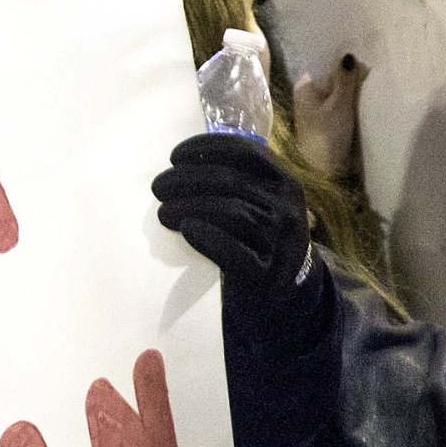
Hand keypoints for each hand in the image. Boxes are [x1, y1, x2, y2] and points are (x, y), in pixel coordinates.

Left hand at [153, 133, 327, 347]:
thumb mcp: (261, 206)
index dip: (208, 148)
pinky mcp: (265, 274)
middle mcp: (288, 209)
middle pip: (231, 182)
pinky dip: (206, 236)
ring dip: (188, 207)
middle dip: (186, 179)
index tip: (175, 156)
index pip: (247, 153)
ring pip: (230, 212)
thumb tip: (183, 163)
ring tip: (163, 212)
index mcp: (285, 184)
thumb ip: (237, 182)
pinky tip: (186, 229)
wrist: (282, 297)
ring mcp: (281, 243)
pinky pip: (232, 250)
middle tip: (157, 187)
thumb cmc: (259, 243)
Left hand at [291, 54, 366, 179]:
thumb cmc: (327, 135)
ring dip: (354, 86)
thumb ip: (345, 79)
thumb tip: (349, 55)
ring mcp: (319, 107)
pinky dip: (353, 98)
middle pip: (333, 76)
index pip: (324, 64)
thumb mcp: (339, 104)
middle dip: (350, 72)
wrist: (323, 170)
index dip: (341, 58)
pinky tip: (367, 93)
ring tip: (374, 74)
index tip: (362, 48)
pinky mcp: (330, 119)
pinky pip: (343, 102)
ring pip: (340, 90)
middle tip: (374, 62)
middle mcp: (309, 94)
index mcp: (304, 86)